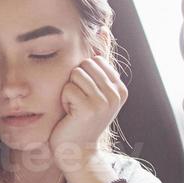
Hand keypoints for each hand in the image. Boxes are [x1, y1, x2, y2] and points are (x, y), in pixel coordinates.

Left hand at [49, 53, 127, 171]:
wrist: (77, 152)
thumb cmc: (80, 120)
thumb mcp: (94, 89)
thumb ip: (100, 63)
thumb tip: (103, 30)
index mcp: (120, 88)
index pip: (94, 60)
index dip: (83, 76)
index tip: (86, 97)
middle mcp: (116, 93)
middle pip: (85, 64)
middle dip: (74, 81)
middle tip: (78, 103)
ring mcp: (105, 101)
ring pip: (75, 74)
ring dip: (68, 90)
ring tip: (74, 107)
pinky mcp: (90, 108)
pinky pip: (67, 88)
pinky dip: (63, 100)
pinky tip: (69, 114)